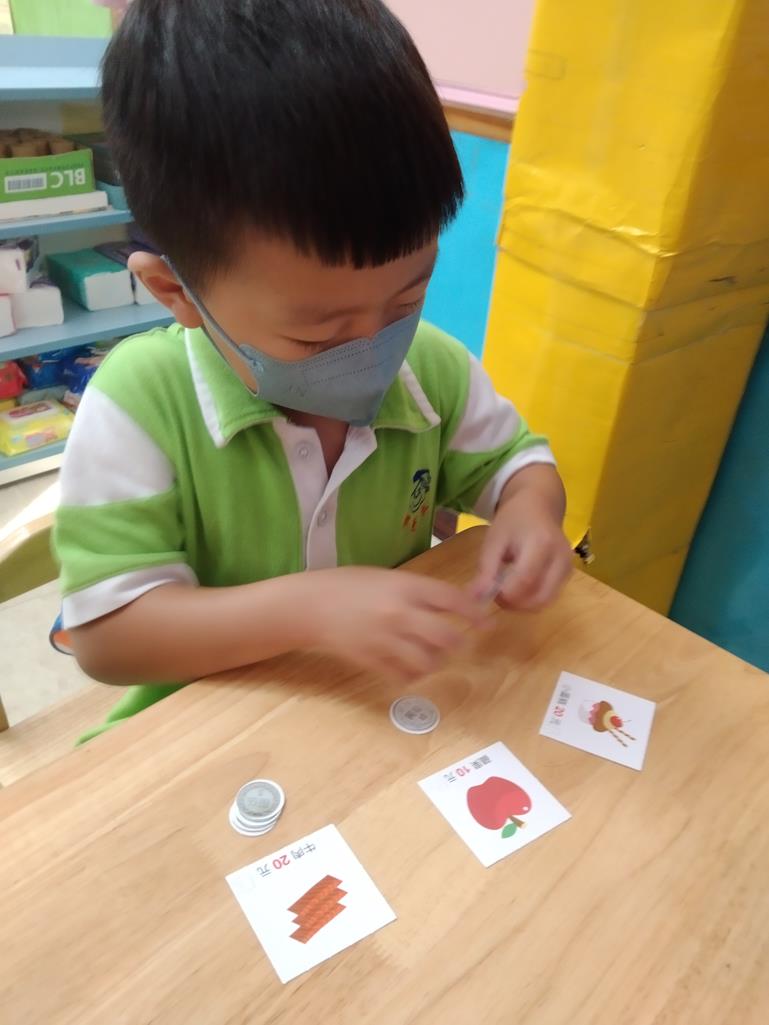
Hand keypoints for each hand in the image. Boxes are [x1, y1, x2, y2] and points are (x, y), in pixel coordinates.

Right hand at [307, 567, 487, 680]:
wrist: (311, 605)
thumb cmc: (351, 586)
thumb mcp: (388, 577)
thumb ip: (419, 591)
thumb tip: (455, 603)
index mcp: (405, 586)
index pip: (452, 600)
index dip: (474, 613)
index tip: (486, 623)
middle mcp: (399, 613)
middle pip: (446, 636)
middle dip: (458, 642)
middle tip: (458, 643)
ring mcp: (385, 639)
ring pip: (428, 661)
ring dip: (436, 661)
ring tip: (431, 656)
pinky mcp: (372, 660)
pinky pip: (404, 676)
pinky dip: (413, 675)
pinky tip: (409, 667)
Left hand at [472, 466, 572, 610]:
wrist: (538, 504)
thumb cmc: (513, 520)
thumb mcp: (494, 540)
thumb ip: (486, 570)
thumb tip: (476, 599)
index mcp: (541, 543)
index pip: (525, 580)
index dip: (505, 594)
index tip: (488, 592)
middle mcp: (560, 557)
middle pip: (539, 597)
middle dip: (515, 604)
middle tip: (496, 595)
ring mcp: (568, 567)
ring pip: (545, 601)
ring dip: (523, 605)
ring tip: (507, 590)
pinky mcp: (569, 573)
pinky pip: (550, 596)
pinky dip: (532, 599)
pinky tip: (519, 587)